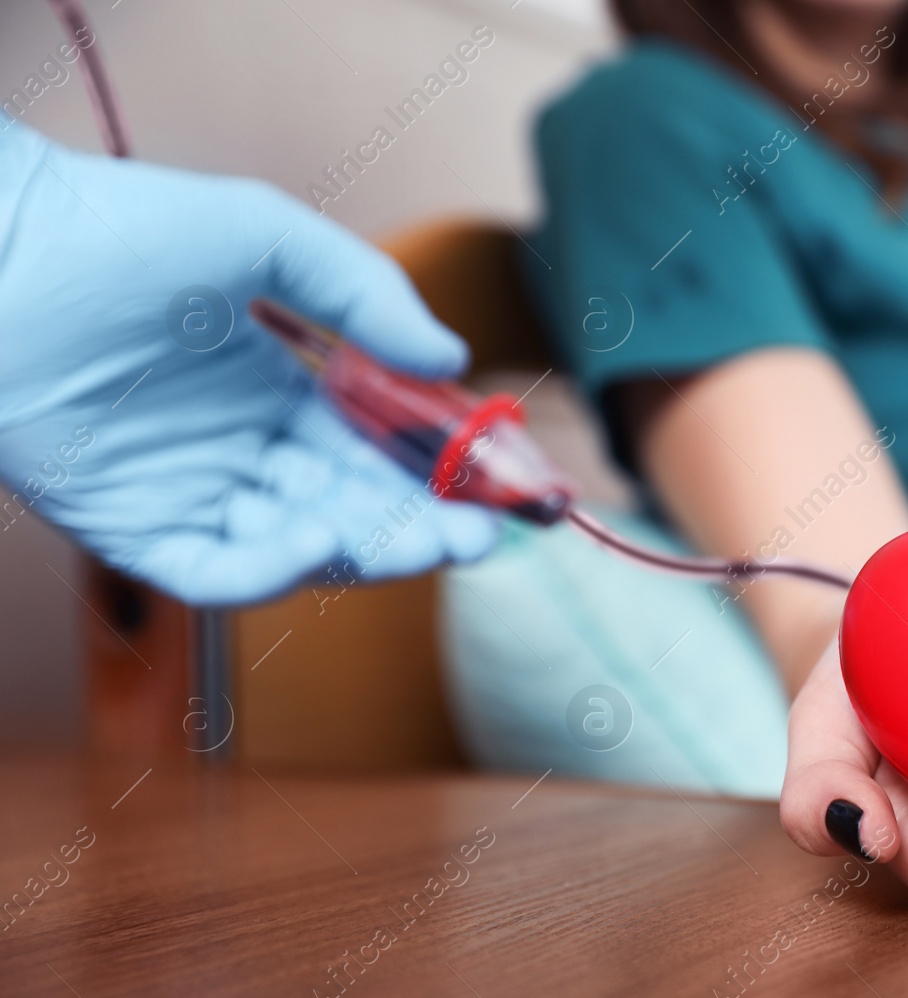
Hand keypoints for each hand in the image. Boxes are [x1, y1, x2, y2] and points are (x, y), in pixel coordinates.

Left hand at [0, 127, 495, 604]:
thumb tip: (452, 359)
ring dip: (363, 552)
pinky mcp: (130, 530)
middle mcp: (240, 451)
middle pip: (351, 510)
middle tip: (477, 538)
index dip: (437, 474)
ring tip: (419, 538)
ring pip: (297, 549)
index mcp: (276, 392)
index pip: (375, 452)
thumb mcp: (267, 237)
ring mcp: (188, 494)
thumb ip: (365, 295)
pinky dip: (269, 572)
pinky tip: (317, 540)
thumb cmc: (123, 226)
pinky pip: (215, 572)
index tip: (495, 488)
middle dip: (420, 528)